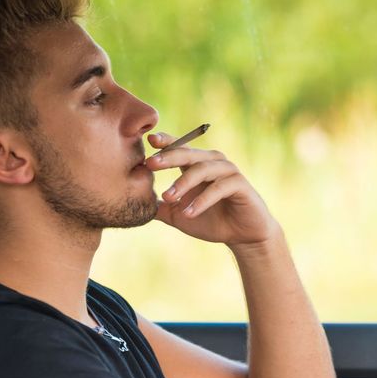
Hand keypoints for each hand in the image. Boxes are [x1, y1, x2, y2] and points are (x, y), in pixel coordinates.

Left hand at [144, 132, 282, 246]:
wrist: (242, 236)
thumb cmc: (212, 221)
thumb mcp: (179, 215)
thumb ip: (161, 207)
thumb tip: (133, 204)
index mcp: (197, 165)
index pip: (179, 147)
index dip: (165, 142)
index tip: (148, 141)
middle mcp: (212, 163)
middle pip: (188, 153)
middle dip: (168, 157)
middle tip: (150, 164)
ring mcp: (227, 171)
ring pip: (202, 169)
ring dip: (184, 182)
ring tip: (168, 197)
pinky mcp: (240, 185)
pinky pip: (219, 188)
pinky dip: (202, 200)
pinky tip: (188, 212)